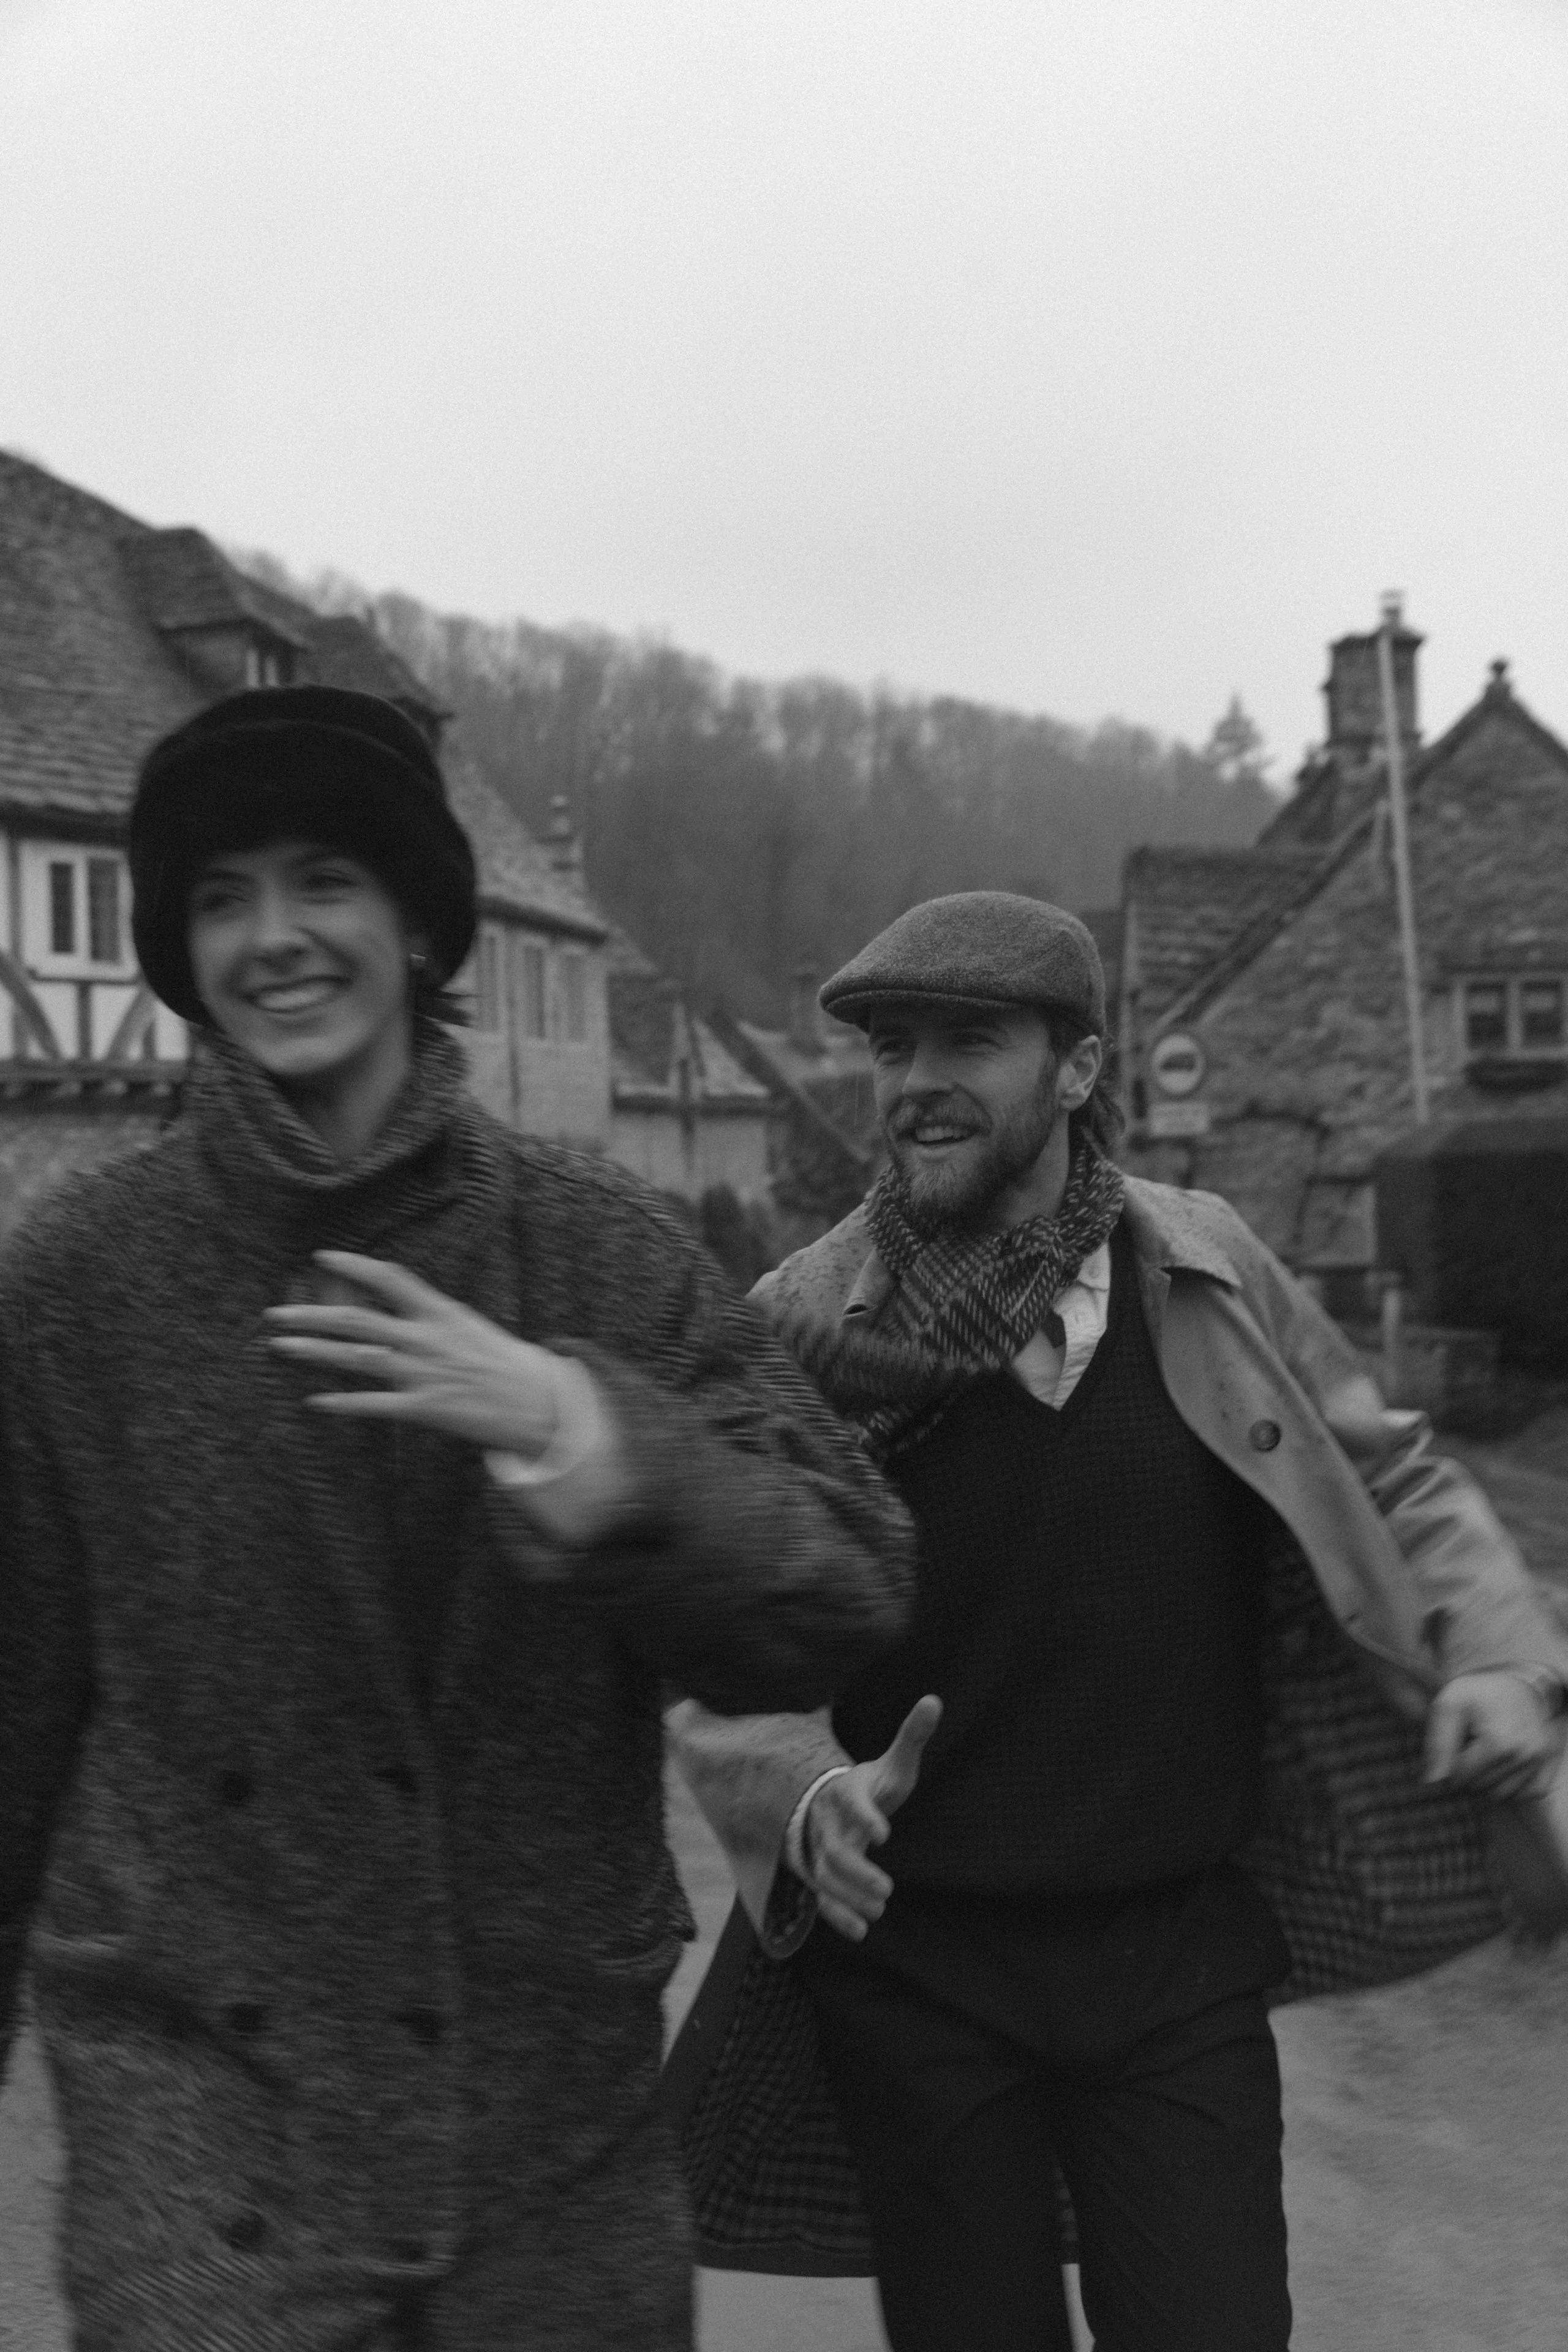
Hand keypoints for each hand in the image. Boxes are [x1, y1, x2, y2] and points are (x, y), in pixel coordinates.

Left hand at [264, 1250, 583, 1453]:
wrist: (538, 1403)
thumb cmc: (503, 1361)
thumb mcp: (467, 1325)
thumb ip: (427, 1316)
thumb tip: (389, 1305)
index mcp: (440, 1311)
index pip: (389, 1278)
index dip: (353, 1266)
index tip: (320, 1257)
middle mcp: (427, 1338)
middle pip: (358, 1320)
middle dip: (312, 1315)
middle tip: (274, 1313)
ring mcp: (424, 1374)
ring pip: (357, 1358)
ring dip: (315, 1352)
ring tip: (280, 1346)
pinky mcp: (425, 1408)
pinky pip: (375, 1405)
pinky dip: (343, 1403)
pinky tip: (315, 1401)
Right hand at [808, 1695, 941, 1941]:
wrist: (835, 1802)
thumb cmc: (873, 1783)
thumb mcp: (895, 1762)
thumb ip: (912, 1736)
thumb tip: (935, 1700)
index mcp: (847, 1790)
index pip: (852, 1800)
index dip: (865, 1815)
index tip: (886, 1832)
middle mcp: (828, 1821)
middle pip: (832, 1848)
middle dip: (855, 1870)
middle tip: (886, 1889)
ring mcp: (821, 1848)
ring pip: (823, 1875)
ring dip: (846, 1896)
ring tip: (879, 1910)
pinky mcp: (822, 1872)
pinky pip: (821, 1896)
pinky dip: (837, 1915)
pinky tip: (860, 1932)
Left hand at [1424, 1670, 1566, 1802]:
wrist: (1518, 1685)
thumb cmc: (1480, 1693)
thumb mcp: (1450, 1704)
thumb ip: (1438, 1742)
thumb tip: (1434, 1781)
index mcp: (1498, 1742)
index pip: (1460, 1777)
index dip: (1449, 1765)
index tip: (1453, 1746)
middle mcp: (1524, 1756)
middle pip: (1479, 1788)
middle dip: (1467, 1772)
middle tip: (1469, 1746)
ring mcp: (1540, 1764)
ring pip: (1500, 1795)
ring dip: (1487, 1780)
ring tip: (1486, 1753)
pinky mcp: (1548, 1768)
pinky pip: (1524, 1795)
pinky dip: (1510, 1785)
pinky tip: (1503, 1764)